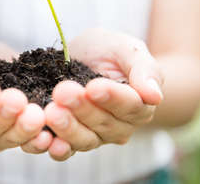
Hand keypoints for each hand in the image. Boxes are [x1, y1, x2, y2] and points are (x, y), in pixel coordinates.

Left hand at [45, 28, 163, 160]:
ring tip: (51, 111)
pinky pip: (66, 149)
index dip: (112, 97)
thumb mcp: (126, 48)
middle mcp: (120, 126)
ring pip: (85, 139)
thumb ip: (144, 69)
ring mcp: (96, 135)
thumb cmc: (110, 50)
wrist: (85, 57)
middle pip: (104, 123)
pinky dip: (55, 147)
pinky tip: (44, 139)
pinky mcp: (71, 139)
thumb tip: (155, 96)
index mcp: (139, 104)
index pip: (130, 105)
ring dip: (67, 128)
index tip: (93, 87)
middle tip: (63, 92)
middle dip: (82, 109)